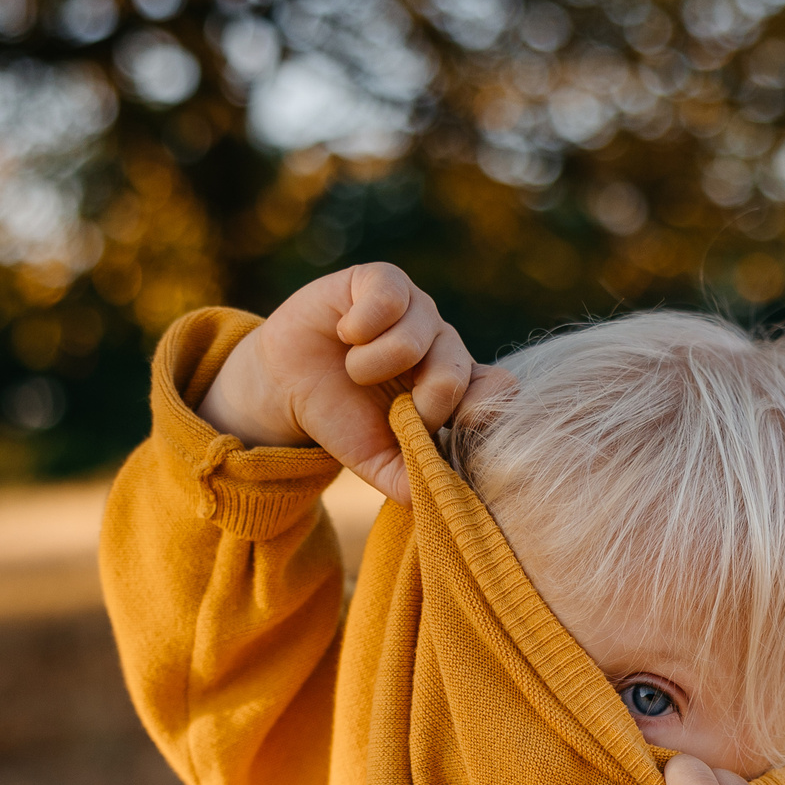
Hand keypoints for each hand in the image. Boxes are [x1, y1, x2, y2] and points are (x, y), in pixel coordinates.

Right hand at [195, 262, 473, 502]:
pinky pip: (391, 296)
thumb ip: (413, 481)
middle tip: (390, 409)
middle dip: (418, 401)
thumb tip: (450, 504)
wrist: (285, 385)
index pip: (499, 389)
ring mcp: (416, 309)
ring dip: (374, 365)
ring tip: (354, 370)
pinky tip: (346, 333)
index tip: (457, 427)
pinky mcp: (381, 280)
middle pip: (455, 372)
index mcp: (455, 385)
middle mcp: (443, 344)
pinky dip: (363, 324)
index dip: (485, 409)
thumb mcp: (377, 460)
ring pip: (419, 338)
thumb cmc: (341, 419)